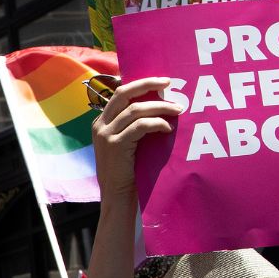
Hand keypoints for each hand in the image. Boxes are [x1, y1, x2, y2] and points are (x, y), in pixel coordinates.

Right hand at [90, 78, 179, 204]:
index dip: (141, 84)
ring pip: (136, 109)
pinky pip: (141, 126)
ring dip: (160, 107)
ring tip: (178, 110)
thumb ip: (133, 124)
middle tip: (169, 83)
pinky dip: (157, 123)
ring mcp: (106, 135)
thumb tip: (158, 103)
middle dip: (148, 84)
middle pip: (124, 93)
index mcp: (101, 122)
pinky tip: (168, 128)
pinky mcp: (115, 145)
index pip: (120, 93)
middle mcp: (100, 125)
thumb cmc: (127, 170)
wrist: (117, 195)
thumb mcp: (126, 142)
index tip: (162, 82)